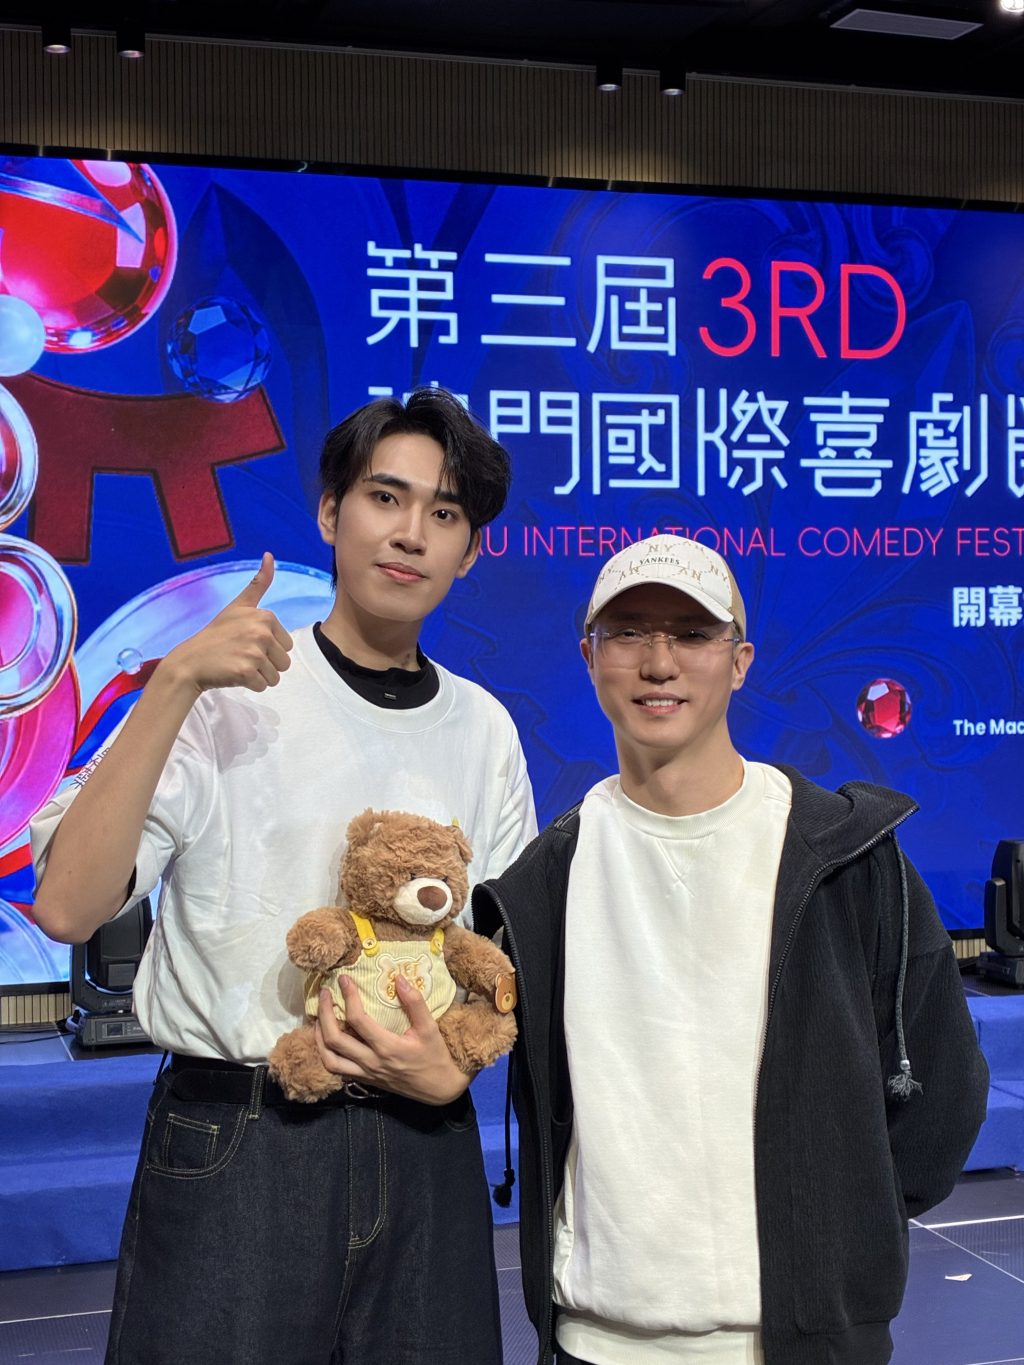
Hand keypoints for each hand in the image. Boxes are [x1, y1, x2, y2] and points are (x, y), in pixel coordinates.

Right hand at [157, 552, 293, 696]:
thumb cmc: (216, 634)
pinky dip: (250, 685)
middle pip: (285, 662)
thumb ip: (258, 583)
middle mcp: (262, 632)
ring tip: (238, 664)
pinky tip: (233, 674)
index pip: (287, 645)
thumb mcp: (238, 605)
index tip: (247, 642)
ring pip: (275, 676)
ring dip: (259, 676)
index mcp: (266, 616)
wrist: (190, 661)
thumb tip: (270, 555)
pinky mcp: (246, 672)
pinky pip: (263, 686)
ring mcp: (254, 652)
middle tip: (242, 655)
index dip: (268, 648)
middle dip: (266, 664)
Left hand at [314, 980, 469, 1105]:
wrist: (438, 1089)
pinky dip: (327, 1054)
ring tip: (318, 1017)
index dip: (348, 996)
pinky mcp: (365, 1080)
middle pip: (334, 1040)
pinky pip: (337, 1070)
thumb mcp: (430, 1028)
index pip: (358, 1019)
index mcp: (387, 1048)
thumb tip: (399, 979)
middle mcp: (371, 1062)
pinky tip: (328, 1039)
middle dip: (324, 1013)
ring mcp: (365, 1074)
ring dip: (318, 1037)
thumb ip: (415, 1003)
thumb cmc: (435, 1056)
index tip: (345, 980)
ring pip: (329, 1059)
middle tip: (324, 994)